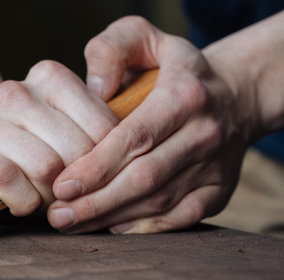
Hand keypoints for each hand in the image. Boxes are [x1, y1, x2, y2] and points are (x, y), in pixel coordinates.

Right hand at [0, 60, 118, 215]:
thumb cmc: (34, 151)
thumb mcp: (71, 132)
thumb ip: (99, 135)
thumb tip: (132, 157)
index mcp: (49, 77)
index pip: (104, 126)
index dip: (105, 164)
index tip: (94, 177)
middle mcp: (14, 91)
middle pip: (75, 150)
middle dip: (78, 185)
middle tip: (70, 195)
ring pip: (44, 167)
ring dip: (50, 197)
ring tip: (44, 198)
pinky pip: (7, 179)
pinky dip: (22, 202)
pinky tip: (21, 202)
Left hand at [48, 16, 250, 233]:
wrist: (233, 95)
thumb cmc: (172, 70)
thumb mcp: (144, 40)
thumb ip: (112, 48)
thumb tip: (95, 88)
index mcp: (183, 96)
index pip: (134, 138)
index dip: (97, 167)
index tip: (61, 186)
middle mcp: (204, 134)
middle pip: (144, 178)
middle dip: (96, 202)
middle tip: (57, 216)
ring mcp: (214, 166)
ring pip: (159, 202)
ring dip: (112, 218)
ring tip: (72, 224)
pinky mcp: (219, 190)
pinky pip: (181, 218)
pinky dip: (145, 228)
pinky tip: (111, 229)